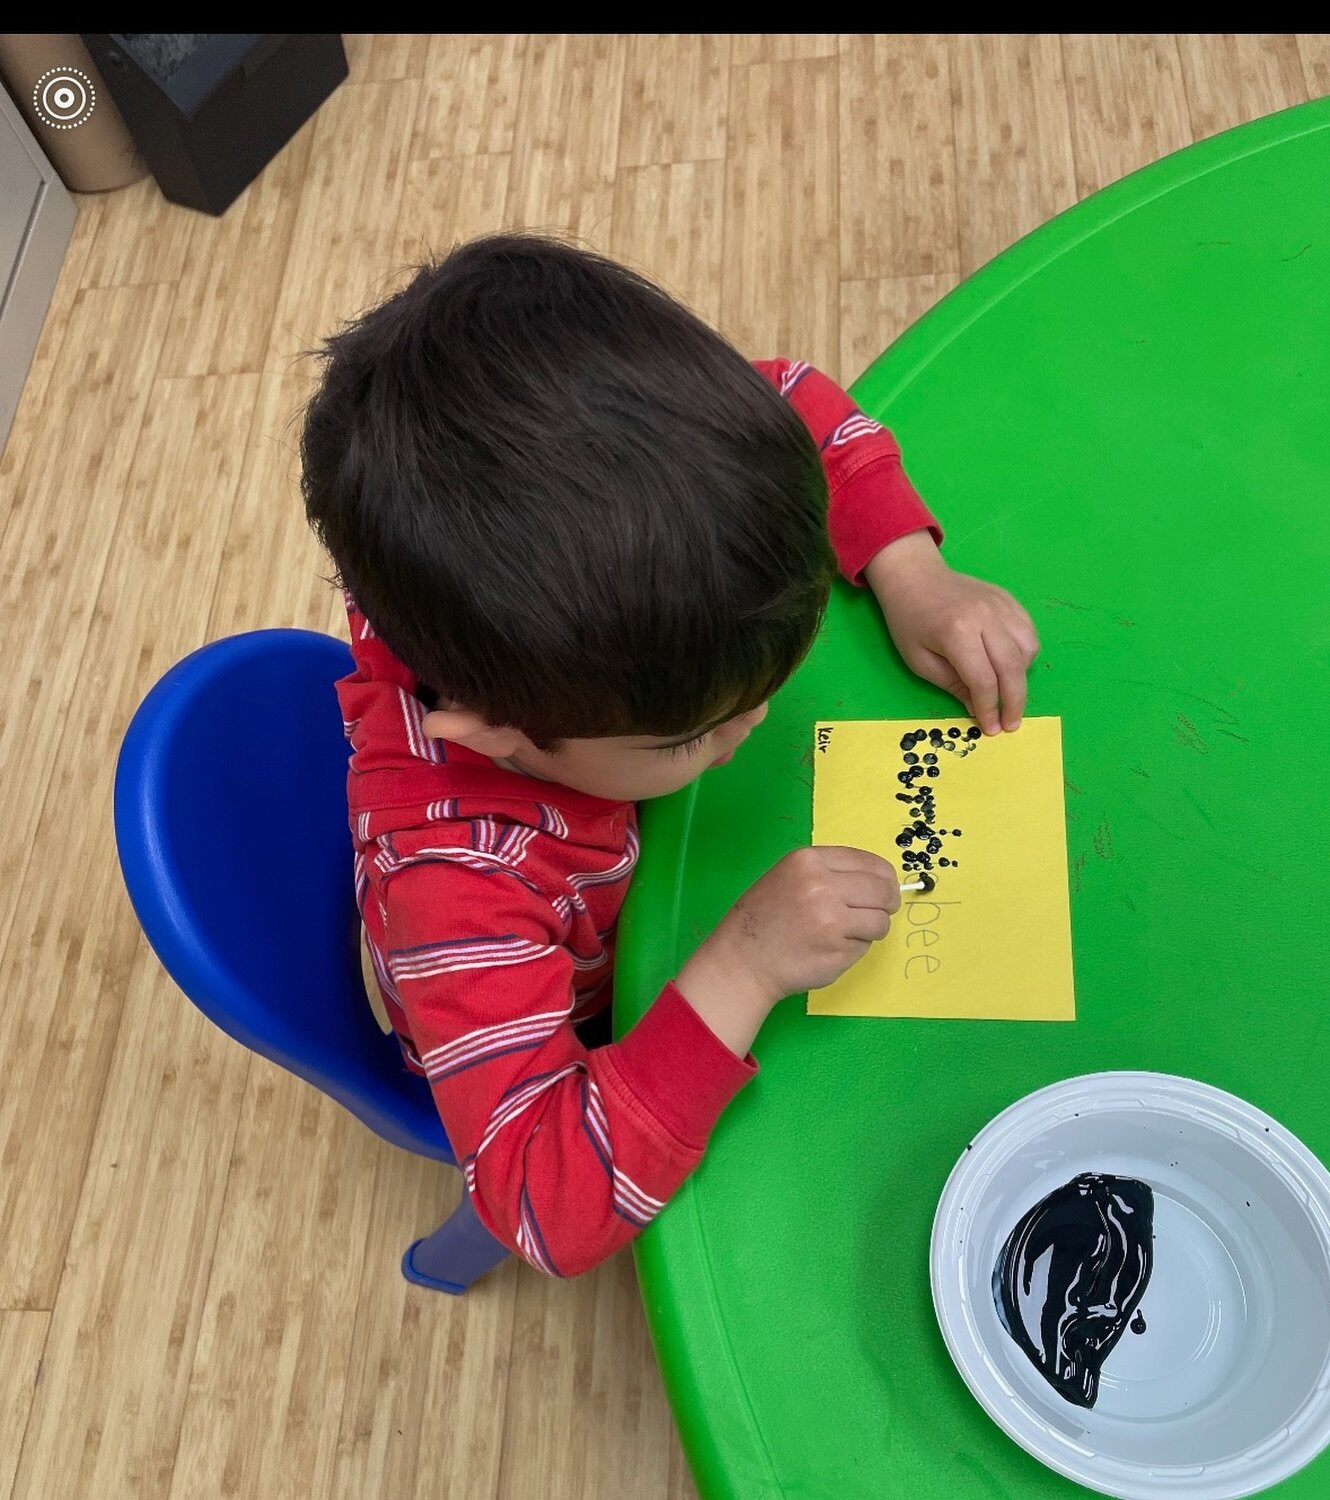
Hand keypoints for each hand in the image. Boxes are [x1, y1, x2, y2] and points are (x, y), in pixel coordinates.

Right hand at [676, 846, 899, 1054]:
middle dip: (887, 903)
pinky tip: (830, 948)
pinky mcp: (837, 949)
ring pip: (880, 921)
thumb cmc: (764, 918)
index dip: (884, 878)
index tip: (885, 888)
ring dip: (871, 929)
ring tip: (845, 933)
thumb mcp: (789, 876)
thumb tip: (878, 879)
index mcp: (809, 861)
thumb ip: (828, 872)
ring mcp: (832, 919)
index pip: (870, 863)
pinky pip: (865, 946)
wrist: (742, 959)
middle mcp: (822, 885)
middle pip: (883, 891)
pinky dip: (855, 948)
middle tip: (879, 913)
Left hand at [864, 531, 1038, 734]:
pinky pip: (1029, 632)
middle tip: (1011, 723)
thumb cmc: (909, 621)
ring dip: (1022, 676)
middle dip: (1014, 701)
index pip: (984, 680)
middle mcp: (985, 617)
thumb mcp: (920, 661)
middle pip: (1012, 667)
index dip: (989, 708)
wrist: (915, 578)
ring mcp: (1001, 605)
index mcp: (957, 632)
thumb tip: (978, 709)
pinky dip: (1025, 654)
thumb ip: (952, 685)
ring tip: (1007, 691)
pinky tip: (1011, 666)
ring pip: (1028, 649)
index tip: (991, 728)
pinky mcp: (1009, 600)